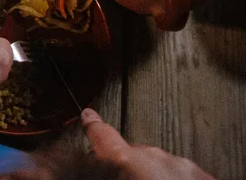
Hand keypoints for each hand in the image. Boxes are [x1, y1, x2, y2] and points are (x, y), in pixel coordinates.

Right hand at [82, 109, 212, 179]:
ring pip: (161, 166)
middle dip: (131, 169)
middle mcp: (153, 157)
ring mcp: (181, 166)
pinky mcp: (202, 177)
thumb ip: (106, 175)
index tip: (89, 116)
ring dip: (156, 178)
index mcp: (126, 163)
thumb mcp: (115, 179)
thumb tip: (97, 172)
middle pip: (133, 155)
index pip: (103, 137)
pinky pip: (183, 175)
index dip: (94, 127)